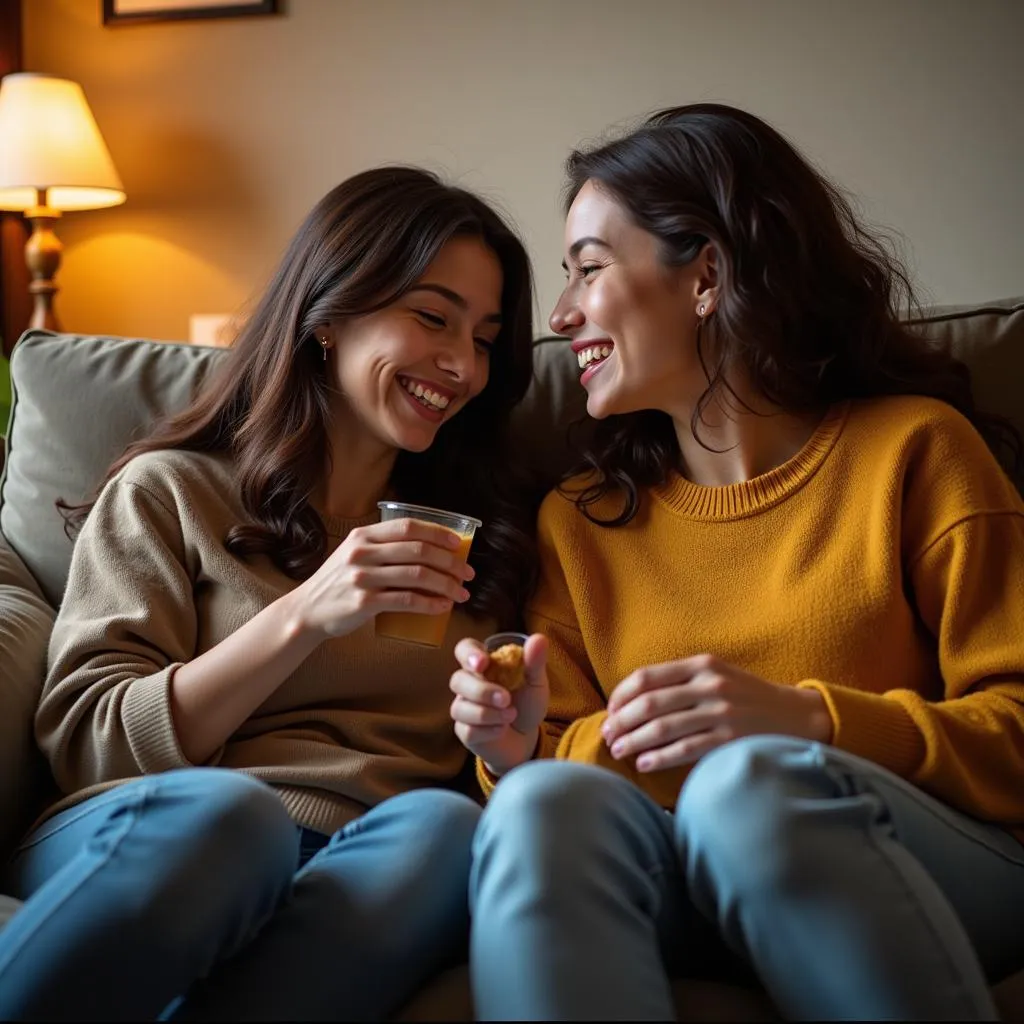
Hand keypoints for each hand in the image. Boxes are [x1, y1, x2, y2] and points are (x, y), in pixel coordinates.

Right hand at [290, 517, 473, 639]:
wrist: (307, 610)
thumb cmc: (338, 582)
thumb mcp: (355, 553)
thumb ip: (384, 547)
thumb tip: (432, 550)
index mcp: (363, 535)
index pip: (409, 527)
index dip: (439, 534)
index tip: (459, 545)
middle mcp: (362, 552)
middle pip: (419, 551)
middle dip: (450, 562)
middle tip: (468, 573)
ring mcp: (362, 577)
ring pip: (417, 576)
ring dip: (446, 584)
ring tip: (461, 593)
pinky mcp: (364, 603)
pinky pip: (406, 601)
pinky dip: (430, 604)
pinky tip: (442, 607)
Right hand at [449, 633, 548, 776]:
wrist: (527, 737)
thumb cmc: (526, 704)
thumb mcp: (536, 682)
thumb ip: (535, 662)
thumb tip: (538, 638)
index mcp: (484, 665)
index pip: (464, 650)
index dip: (468, 654)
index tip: (483, 663)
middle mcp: (469, 684)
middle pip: (457, 680)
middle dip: (482, 691)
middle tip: (505, 699)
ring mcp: (464, 708)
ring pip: (459, 708)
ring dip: (486, 713)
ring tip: (510, 716)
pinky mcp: (465, 731)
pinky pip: (467, 730)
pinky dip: (488, 731)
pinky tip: (501, 729)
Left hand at [601, 654, 831, 772]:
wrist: (797, 715)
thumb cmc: (747, 696)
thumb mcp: (717, 675)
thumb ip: (681, 681)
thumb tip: (633, 701)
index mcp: (701, 664)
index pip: (646, 677)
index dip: (621, 695)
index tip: (609, 710)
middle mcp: (710, 685)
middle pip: (649, 703)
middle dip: (621, 721)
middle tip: (606, 735)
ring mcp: (721, 712)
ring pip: (662, 728)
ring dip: (633, 741)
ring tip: (618, 751)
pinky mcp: (730, 739)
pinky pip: (685, 749)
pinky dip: (659, 758)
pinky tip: (644, 764)